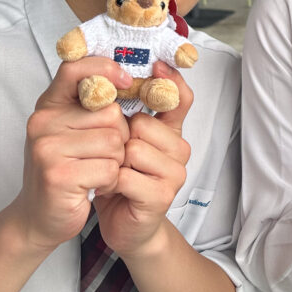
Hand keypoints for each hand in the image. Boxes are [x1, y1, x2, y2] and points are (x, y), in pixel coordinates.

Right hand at [9, 58, 130, 252]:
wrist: (37, 219)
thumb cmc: (64, 170)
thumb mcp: (73, 131)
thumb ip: (92, 105)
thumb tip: (129, 79)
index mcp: (48, 106)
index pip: (74, 68)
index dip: (105, 68)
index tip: (126, 81)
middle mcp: (43, 123)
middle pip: (110, 113)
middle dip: (118, 136)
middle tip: (99, 155)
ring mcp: (47, 149)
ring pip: (114, 142)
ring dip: (115, 161)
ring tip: (94, 171)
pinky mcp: (58, 175)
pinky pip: (109, 168)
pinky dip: (109, 181)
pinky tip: (93, 186)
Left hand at [95, 62, 193, 256]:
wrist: (124, 226)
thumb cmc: (121, 179)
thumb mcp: (125, 141)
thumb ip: (128, 111)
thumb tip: (112, 75)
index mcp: (172, 131)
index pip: (181, 98)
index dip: (171, 81)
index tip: (157, 65)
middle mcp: (180, 149)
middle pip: (143, 124)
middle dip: (118, 138)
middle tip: (113, 157)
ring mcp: (175, 173)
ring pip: (134, 149)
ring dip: (112, 162)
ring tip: (111, 173)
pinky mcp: (162, 196)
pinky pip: (126, 176)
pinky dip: (110, 183)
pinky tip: (111, 190)